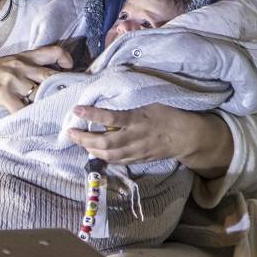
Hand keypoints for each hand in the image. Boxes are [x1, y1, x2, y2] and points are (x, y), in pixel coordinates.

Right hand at [0, 44, 73, 117]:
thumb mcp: (11, 63)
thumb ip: (30, 66)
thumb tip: (51, 75)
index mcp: (25, 57)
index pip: (52, 51)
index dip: (66, 59)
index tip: (71, 69)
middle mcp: (21, 66)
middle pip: (51, 75)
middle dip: (64, 87)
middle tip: (73, 97)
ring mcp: (13, 80)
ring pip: (40, 93)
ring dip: (49, 104)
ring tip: (57, 113)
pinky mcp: (4, 94)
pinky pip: (22, 108)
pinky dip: (30, 117)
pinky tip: (35, 122)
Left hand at [66, 103, 232, 177]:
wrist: (187, 136)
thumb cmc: (168, 113)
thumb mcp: (150, 101)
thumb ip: (129, 102)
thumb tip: (108, 95)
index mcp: (138, 119)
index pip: (110, 118)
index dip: (92, 115)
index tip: (76, 109)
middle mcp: (135, 137)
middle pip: (105, 142)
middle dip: (84, 139)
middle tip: (70, 132)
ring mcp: (137, 151)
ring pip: (109, 155)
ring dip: (90, 149)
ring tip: (78, 141)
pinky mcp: (139, 159)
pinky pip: (118, 161)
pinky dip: (103, 157)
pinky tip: (94, 152)